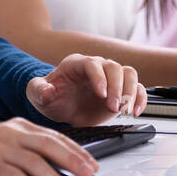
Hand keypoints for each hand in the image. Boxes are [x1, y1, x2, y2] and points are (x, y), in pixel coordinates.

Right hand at [0, 117, 97, 175]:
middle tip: (89, 174)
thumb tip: (60, 171)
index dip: (76, 150)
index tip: (91, 164)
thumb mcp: (6, 147)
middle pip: (48, 145)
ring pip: (35, 163)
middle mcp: (10, 134)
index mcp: (18, 127)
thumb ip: (29, 153)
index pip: (54, 136)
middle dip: (72, 160)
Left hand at [26, 53, 147, 125]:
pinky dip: (140, 98)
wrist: (61, 109)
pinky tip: (136, 111)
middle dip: (117, 87)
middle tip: (113, 107)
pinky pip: (137, 88)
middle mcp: (96, 68)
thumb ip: (38, 90)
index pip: (92, 64)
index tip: (101, 94)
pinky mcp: (120, 92)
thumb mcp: (36, 94)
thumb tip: (49, 91)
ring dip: (130, 92)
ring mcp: (110, 79)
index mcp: (77, 64)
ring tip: (125, 110)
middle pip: (115, 67)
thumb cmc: (50, 97)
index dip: (99, 77)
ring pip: (129, 74)